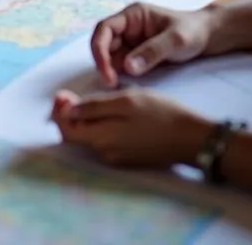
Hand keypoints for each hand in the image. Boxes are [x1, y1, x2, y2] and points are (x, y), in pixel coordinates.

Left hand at [51, 88, 211, 167]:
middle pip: (75, 136)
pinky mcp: (128, 157)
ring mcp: (118, 158)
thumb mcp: (125, 101)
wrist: (192, 138)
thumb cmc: (160, 114)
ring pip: (89, 138)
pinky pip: (103, 142)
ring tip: (88, 100)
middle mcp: (106, 153)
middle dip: (67, 115)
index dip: (59, 112)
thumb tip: (66, 111)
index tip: (62, 94)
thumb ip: (93, 107)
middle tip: (70, 95)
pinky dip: (97, 127)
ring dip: (82, 120)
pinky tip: (105, 112)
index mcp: (102, 139)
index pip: (66, 130)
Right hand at [90, 1, 214, 86]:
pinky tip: (126, 84)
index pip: (104, 28)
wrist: (209, 37)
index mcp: (132, 15)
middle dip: (104, 62)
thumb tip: (127, 67)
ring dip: (110, 70)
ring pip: (111, 56)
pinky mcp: (136, 55)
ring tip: (118, 86)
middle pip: (104, 43)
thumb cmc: (193, 31)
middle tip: (111, 83)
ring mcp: (131, 41)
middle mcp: (127, 27)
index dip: (99, 48)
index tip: (106, 70)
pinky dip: (120, 74)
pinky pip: (122, 65)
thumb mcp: (176, 40)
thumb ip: (152, 52)